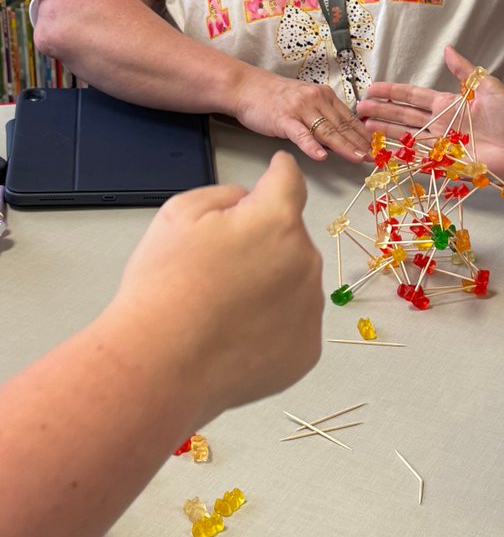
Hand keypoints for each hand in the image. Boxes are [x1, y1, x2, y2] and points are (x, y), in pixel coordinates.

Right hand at [110, 151, 322, 419]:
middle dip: (263, 243)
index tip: (280, 169)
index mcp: (276, 220)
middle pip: (289, 238)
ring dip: (270, 286)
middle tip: (217, 269)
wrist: (161, 367)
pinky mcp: (307, 349)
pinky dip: (272, 326)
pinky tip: (236, 336)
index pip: (289, 181)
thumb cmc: (164, 288)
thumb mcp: (178, 214)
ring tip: (222, 310)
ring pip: (294, 282)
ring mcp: (310, 308)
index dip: (281, 171)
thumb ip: (225, 194)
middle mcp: (305, 260)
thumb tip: (249, 200)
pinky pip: (294, 324)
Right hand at [231, 63, 367, 162]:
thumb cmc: (275, 97)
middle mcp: (316, 99)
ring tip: (357, 157)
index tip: (375, 147)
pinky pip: (301, 134)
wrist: (247, 87)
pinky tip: (321, 156)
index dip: (363, 134)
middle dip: (359, 143)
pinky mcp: (283, 119)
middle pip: (342, 125)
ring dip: (344, 146)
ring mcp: (300, 109)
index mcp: (324, 95)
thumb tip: (338, 139)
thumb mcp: (305, 101)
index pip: (349, 118)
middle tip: (372, 157)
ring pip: (327, 130)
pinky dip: (311, 146)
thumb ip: (322, 116)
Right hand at [357, 46, 503, 180]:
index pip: (412, 96)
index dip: (392, 92)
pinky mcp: (446, 162)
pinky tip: (383, 154)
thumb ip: (463, 71)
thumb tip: (447, 49)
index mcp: (447, 104)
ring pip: (406, 138)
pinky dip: (401, 158)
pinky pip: (419, 160)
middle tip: (358, 110)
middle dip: (381, 113)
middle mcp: (440, 123)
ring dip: (385, 134)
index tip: (372, 89)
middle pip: (403, 117)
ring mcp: (441, 144)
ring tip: (363, 130)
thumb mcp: (486, 85)